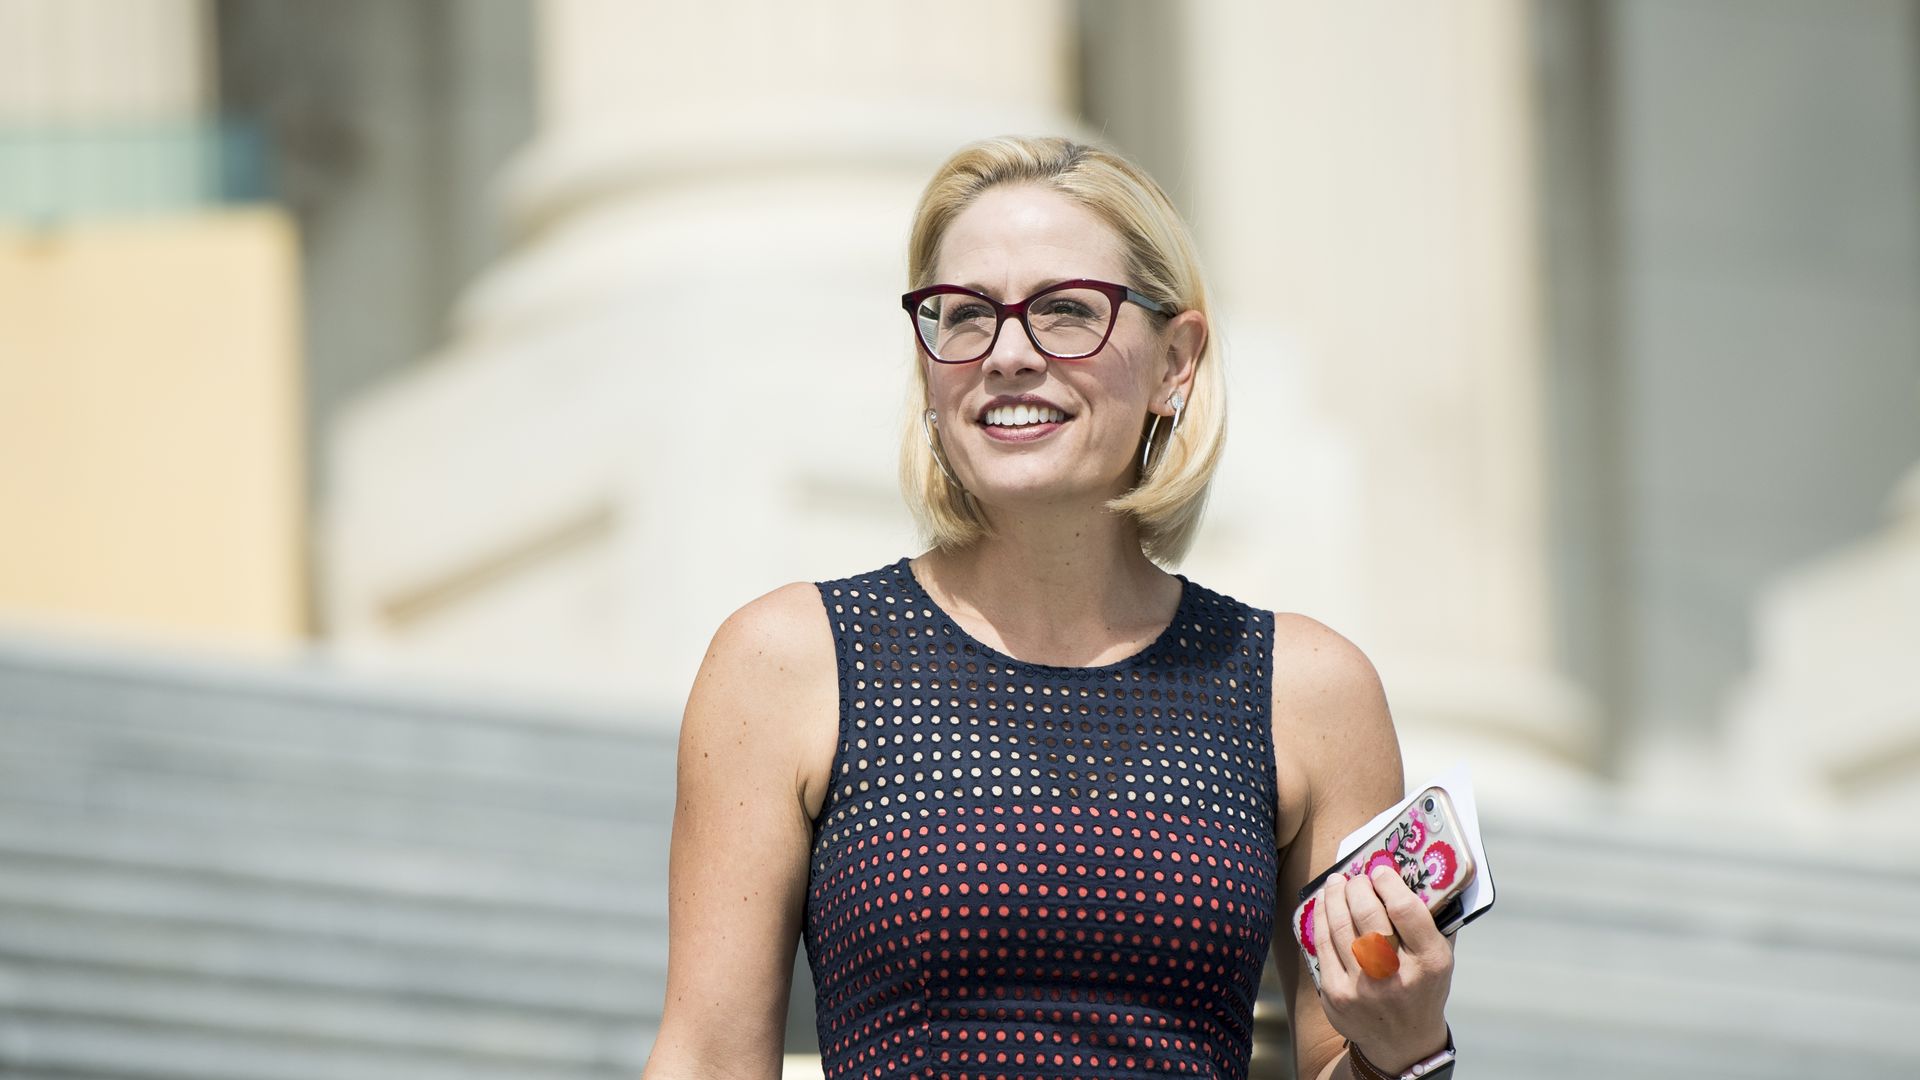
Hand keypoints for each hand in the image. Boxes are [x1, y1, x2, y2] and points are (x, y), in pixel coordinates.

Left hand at [1307, 865, 1453, 1073]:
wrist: (1402, 1042)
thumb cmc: (1421, 988)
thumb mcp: (1440, 957)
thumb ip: (1430, 919)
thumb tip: (1409, 873)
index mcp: (1429, 963)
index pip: (1405, 909)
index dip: (1388, 882)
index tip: (1380, 871)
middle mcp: (1396, 976)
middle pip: (1368, 913)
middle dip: (1357, 886)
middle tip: (1356, 877)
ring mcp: (1362, 987)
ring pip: (1340, 925)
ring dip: (1335, 896)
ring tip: (1337, 882)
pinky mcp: (1335, 995)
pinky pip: (1322, 944)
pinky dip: (1321, 918)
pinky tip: (1324, 905)